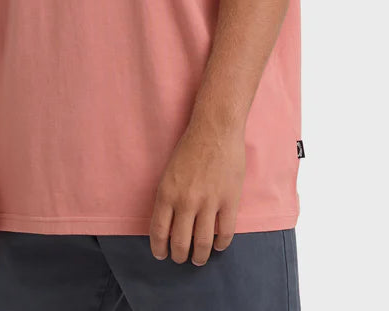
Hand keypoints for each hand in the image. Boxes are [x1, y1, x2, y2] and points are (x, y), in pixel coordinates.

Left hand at [149, 121, 245, 265]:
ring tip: (199, 258)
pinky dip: (221, 244)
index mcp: (167, 193)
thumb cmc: (190, 146)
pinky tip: (218, 245)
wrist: (215, 129)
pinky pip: (225, 233)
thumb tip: (170, 223)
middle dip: (179, 255)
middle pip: (180, 243)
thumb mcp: (170, 172)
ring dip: (199, 256)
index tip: (161, 255)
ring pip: (202, 243)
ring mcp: (208, 202)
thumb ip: (170, 197)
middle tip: (181, 258)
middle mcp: (186, 201)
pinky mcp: (229, 200)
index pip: (159, 232)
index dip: (159, 248)